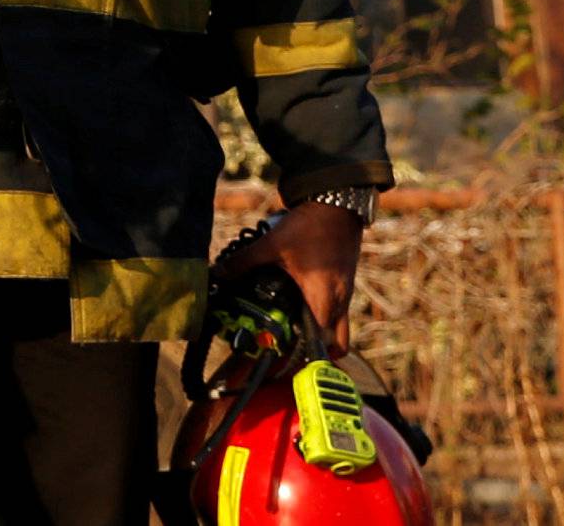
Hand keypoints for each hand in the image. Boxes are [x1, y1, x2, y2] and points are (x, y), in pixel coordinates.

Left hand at [216, 198, 364, 358]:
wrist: (337, 201)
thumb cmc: (309, 227)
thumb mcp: (273, 245)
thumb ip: (244, 262)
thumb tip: (218, 272)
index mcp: (322, 301)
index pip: (319, 346)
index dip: (301, 358)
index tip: (282, 361)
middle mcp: (339, 304)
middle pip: (335, 345)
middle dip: (316, 352)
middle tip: (289, 347)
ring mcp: (345, 294)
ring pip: (339, 329)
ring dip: (322, 334)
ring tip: (295, 328)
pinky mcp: (345, 282)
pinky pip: (340, 311)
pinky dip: (325, 315)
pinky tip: (303, 302)